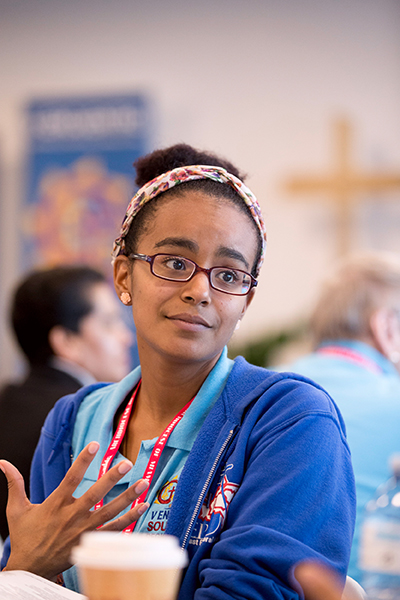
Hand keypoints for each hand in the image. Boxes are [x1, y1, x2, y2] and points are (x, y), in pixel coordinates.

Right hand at [0, 441, 148, 579]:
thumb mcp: (16, 510)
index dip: (82, 461)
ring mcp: (83, 531)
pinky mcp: (90, 542)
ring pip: (109, 512)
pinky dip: (130, 519)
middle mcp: (71, 516)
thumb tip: (2, 462)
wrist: (30, 569)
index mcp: (55, 505)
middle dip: (112, 478)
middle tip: (127, 463)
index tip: (95, 444)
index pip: (71, 478)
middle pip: (95, 495)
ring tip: (144, 482)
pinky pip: (114, 530)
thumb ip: (14, 484)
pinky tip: (143, 506)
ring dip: (128, 497)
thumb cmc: (25, 537)